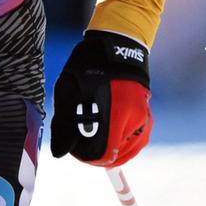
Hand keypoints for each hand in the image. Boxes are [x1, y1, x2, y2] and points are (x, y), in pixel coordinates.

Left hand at [50, 29, 151, 166]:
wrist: (114, 48)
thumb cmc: (87, 68)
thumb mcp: (68, 93)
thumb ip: (64, 124)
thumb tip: (59, 152)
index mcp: (115, 112)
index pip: (104, 152)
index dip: (87, 157)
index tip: (75, 152)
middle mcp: (134, 117)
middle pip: (118, 155)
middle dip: (99, 155)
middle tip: (82, 148)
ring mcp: (143, 117)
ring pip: (129, 150)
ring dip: (113, 151)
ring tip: (94, 141)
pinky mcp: (146, 115)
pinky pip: (137, 139)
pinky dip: (124, 143)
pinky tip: (109, 137)